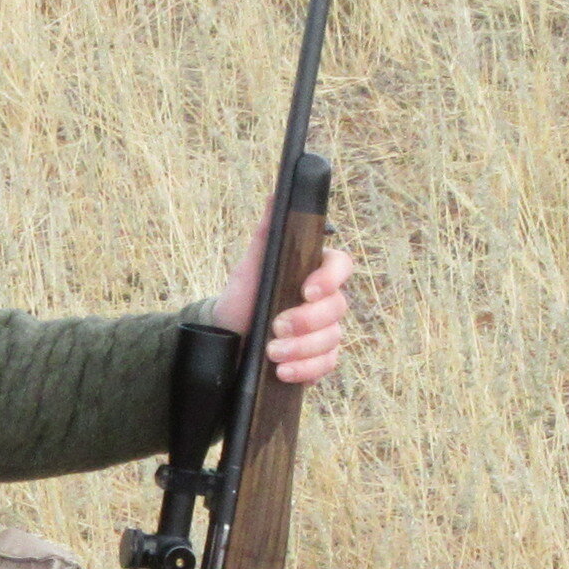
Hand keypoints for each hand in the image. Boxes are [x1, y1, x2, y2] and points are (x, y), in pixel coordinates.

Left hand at [211, 240, 352, 386]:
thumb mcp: (250, 266)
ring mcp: (325, 331)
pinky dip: (305, 370)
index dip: (330, 278)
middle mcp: (325, 301)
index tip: (306, 291)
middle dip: (306, 321)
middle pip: (337, 308)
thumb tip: (274, 196)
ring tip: (272, 352)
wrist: (227, 338)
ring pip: (332, 339)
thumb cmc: (243, 298)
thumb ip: (266, 234)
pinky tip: (283, 372)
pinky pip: (326, 365)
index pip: (341, 266)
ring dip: (301, 349)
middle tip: (275, 327)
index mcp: (314, 272)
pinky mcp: (318, 359)